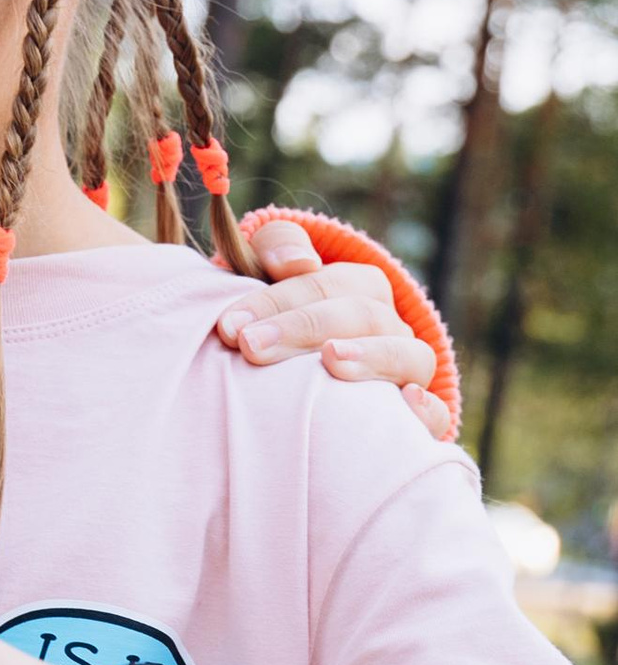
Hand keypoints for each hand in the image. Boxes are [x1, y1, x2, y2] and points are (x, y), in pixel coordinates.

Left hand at [215, 216, 447, 439]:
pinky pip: (435, 414)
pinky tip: (406, 402)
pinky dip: (427, 409)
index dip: (276, 300)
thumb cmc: (273, 321)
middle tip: (250, 346)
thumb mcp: (264, 272)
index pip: (324, 284)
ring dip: (371, 356)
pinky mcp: (413, 417)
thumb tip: (299, 261)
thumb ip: (275, 246)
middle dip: (302, 327)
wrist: (292, 375)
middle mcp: (388, 326)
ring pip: (408, 355)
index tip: (230, 326)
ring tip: (331, 359)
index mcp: (358, 287)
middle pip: (361, 315)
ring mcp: (406, 370)